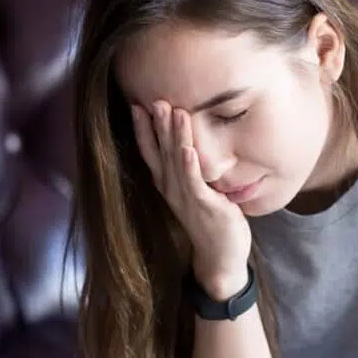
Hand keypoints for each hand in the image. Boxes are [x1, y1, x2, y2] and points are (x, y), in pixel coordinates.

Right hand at [132, 101, 251, 297]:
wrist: (220, 257)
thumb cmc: (210, 221)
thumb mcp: (195, 192)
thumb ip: (188, 171)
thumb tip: (187, 145)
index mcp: (168, 185)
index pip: (151, 152)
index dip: (143, 130)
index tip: (137, 105)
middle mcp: (172, 190)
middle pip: (161, 152)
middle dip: (157, 126)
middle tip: (153, 100)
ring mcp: (186, 198)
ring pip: (177, 162)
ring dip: (174, 137)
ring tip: (172, 112)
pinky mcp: (205, 206)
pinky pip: (194, 183)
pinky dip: (189, 165)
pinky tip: (186, 149)